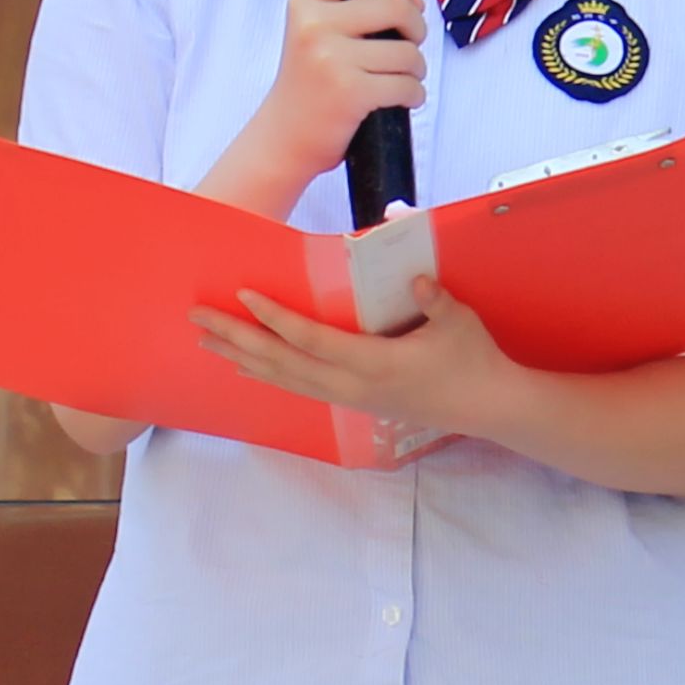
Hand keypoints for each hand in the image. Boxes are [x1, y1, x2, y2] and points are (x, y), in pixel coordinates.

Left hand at [193, 271, 510, 455]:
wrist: (486, 407)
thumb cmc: (472, 359)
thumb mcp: (458, 322)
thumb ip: (433, 300)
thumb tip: (416, 278)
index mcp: (372, 364)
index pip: (310, 340)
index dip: (274, 319)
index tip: (243, 296)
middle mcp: (350, 386)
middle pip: (281, 363)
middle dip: (237, 339)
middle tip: (198, 318)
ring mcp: (349, 398)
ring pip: (283, 379)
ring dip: (242, 358)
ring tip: (206, 342)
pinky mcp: (351, 402)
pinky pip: (297, 388)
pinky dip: (265, 374)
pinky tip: (243, 366)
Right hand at [235, 0, 424, 203]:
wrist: (283, 139)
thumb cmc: (309, 86)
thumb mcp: (319, 37)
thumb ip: (360, 13)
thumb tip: (416, 1)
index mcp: (305, 2)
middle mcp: (315, 24)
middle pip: (396, 6)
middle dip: (417, 29)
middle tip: (410, 46)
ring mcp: (331, 58)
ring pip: (408, 52)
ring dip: (416, 69)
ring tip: (401, 79)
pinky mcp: (350, 91)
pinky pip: (406, 85)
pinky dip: (414, 95)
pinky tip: (402, 99)